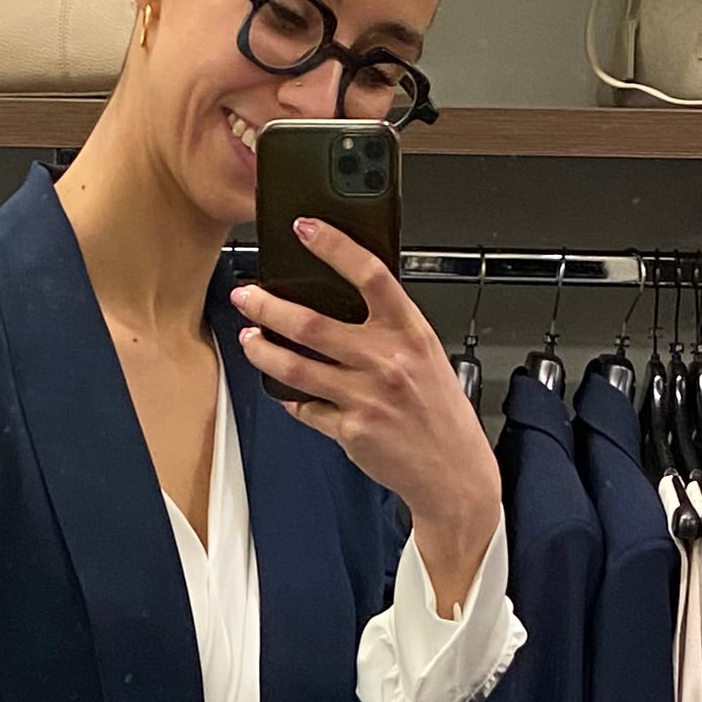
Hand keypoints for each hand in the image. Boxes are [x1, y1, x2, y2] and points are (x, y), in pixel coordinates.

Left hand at [233, 225, 504, 616]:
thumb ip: (390, 329)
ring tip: (250, 339)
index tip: (306, 229)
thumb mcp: (427, 356)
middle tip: (247, 296)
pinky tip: (281, 388)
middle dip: (269, 307)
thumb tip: (345, 300)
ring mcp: (366, 398)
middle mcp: (387, 362)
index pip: (370, 275)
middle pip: (313, 324)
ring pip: (296, 367)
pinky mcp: (350, 430)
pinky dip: (289, 397)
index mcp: (411, 332)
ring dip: (263, 351)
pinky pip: (305, 407)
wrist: (454, 472)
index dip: (334, 247)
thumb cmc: (440, 412)